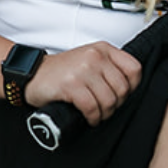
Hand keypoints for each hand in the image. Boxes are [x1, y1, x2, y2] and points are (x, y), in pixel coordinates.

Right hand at [25, 40, 141, 124]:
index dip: (133, 87)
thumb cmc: (62, 71)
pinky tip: (89, 118)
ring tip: (97, 115)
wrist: (32, 73)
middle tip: (106, 109)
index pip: (134, 69)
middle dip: (116, 105)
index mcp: (103, 49)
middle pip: (122, 89)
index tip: (122, 95)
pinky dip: (93, 117)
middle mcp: (95, 56)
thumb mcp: (89, 59)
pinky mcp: (71, 85)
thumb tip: (128, 89)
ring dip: (104, 114)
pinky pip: (92, 107)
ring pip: (109, 100)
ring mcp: (83, 70)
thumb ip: (108, 67)